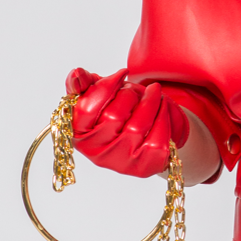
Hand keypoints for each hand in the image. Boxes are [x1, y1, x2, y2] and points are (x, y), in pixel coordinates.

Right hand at [64, 67, 190, 178]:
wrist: (150, 129)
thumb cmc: (121, 109)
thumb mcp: (100, 92)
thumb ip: (83, 82)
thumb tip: (77, 75)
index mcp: (79, 132)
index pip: (86, 109)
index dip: (106, 86)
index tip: (123, 72)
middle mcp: (95, 152)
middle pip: (113, 115)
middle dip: (130, 95)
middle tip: (138, 89)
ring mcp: (119, 163)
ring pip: (137, 126)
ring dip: (150, 103)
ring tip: (154, 93)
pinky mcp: (144, 168)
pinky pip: (157, 140)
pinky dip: (163, 118)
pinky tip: (163, 109)